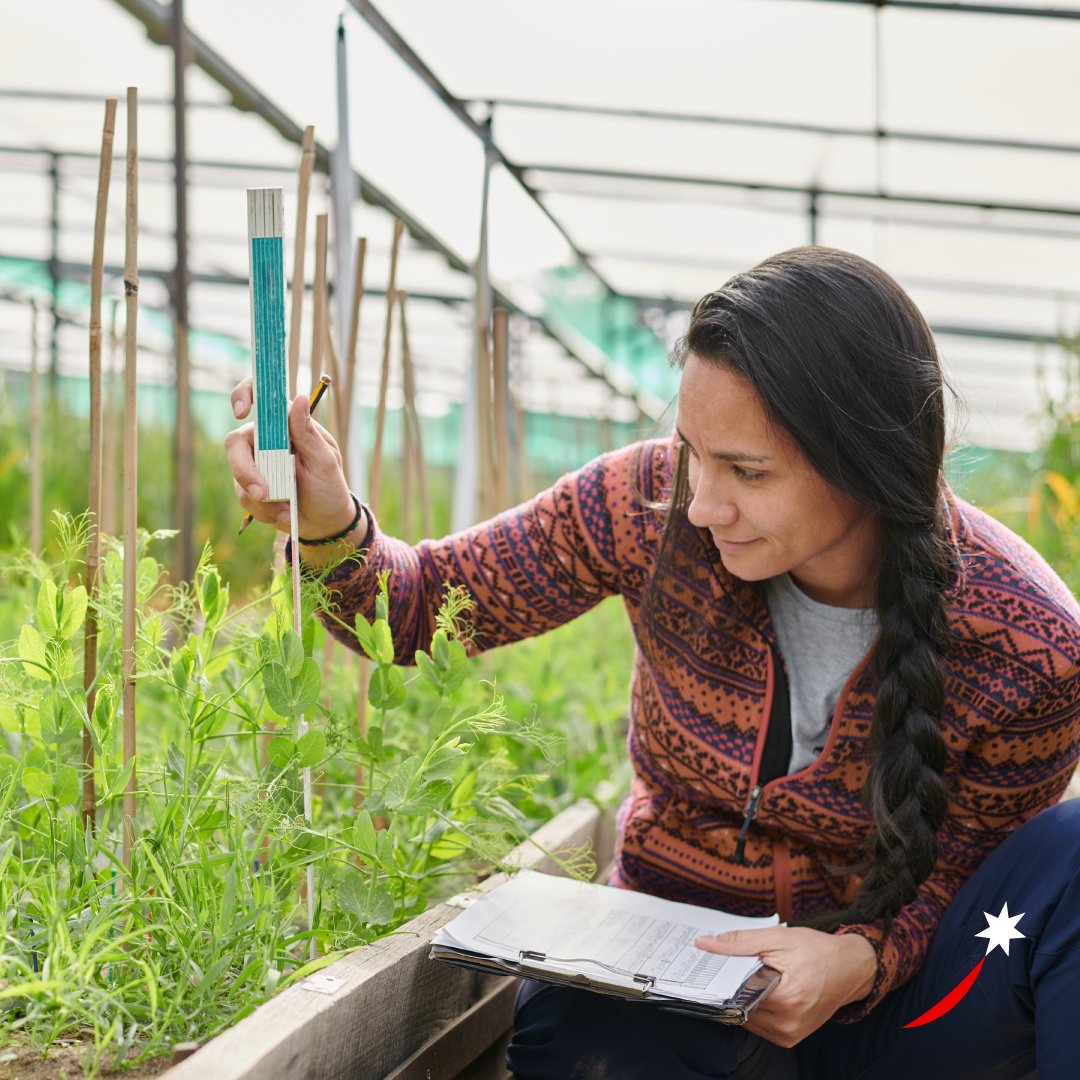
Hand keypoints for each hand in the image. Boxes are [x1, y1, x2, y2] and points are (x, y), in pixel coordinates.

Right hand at [225, 377, 359, 552]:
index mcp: (287, 425)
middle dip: (245, 470)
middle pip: (236, 442)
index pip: (259, 397)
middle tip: (263, 493)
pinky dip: (264, 510)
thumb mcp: (325, 462)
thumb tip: (299, 398)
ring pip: (238, 474)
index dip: (243, 394)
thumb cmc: (329, 487)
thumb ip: (308, 433)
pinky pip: (243, 496)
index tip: (241, 411)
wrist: (325, 522)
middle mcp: (265, 439)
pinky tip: (284, 515)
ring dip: (264, 498)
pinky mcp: (247, 486)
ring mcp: (254, 463)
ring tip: (289, 510)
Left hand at [694, 927, 876, 1046]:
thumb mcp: (778, 938)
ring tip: (747, 974)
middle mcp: (787, 1024)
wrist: (850, 968)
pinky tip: (758, 987)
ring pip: (746, 1017)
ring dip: (741, 996)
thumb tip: (705, 944)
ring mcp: (789, 1034)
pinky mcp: (789, 1037)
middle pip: (739, 1006)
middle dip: (730, 985)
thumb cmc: (818, 951)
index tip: (708, 963)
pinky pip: (758, 1023)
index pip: (736, 992)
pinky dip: (753, 1005)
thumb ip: (739, 942)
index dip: (720, 976)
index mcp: (786, 999)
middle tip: (725, 964)